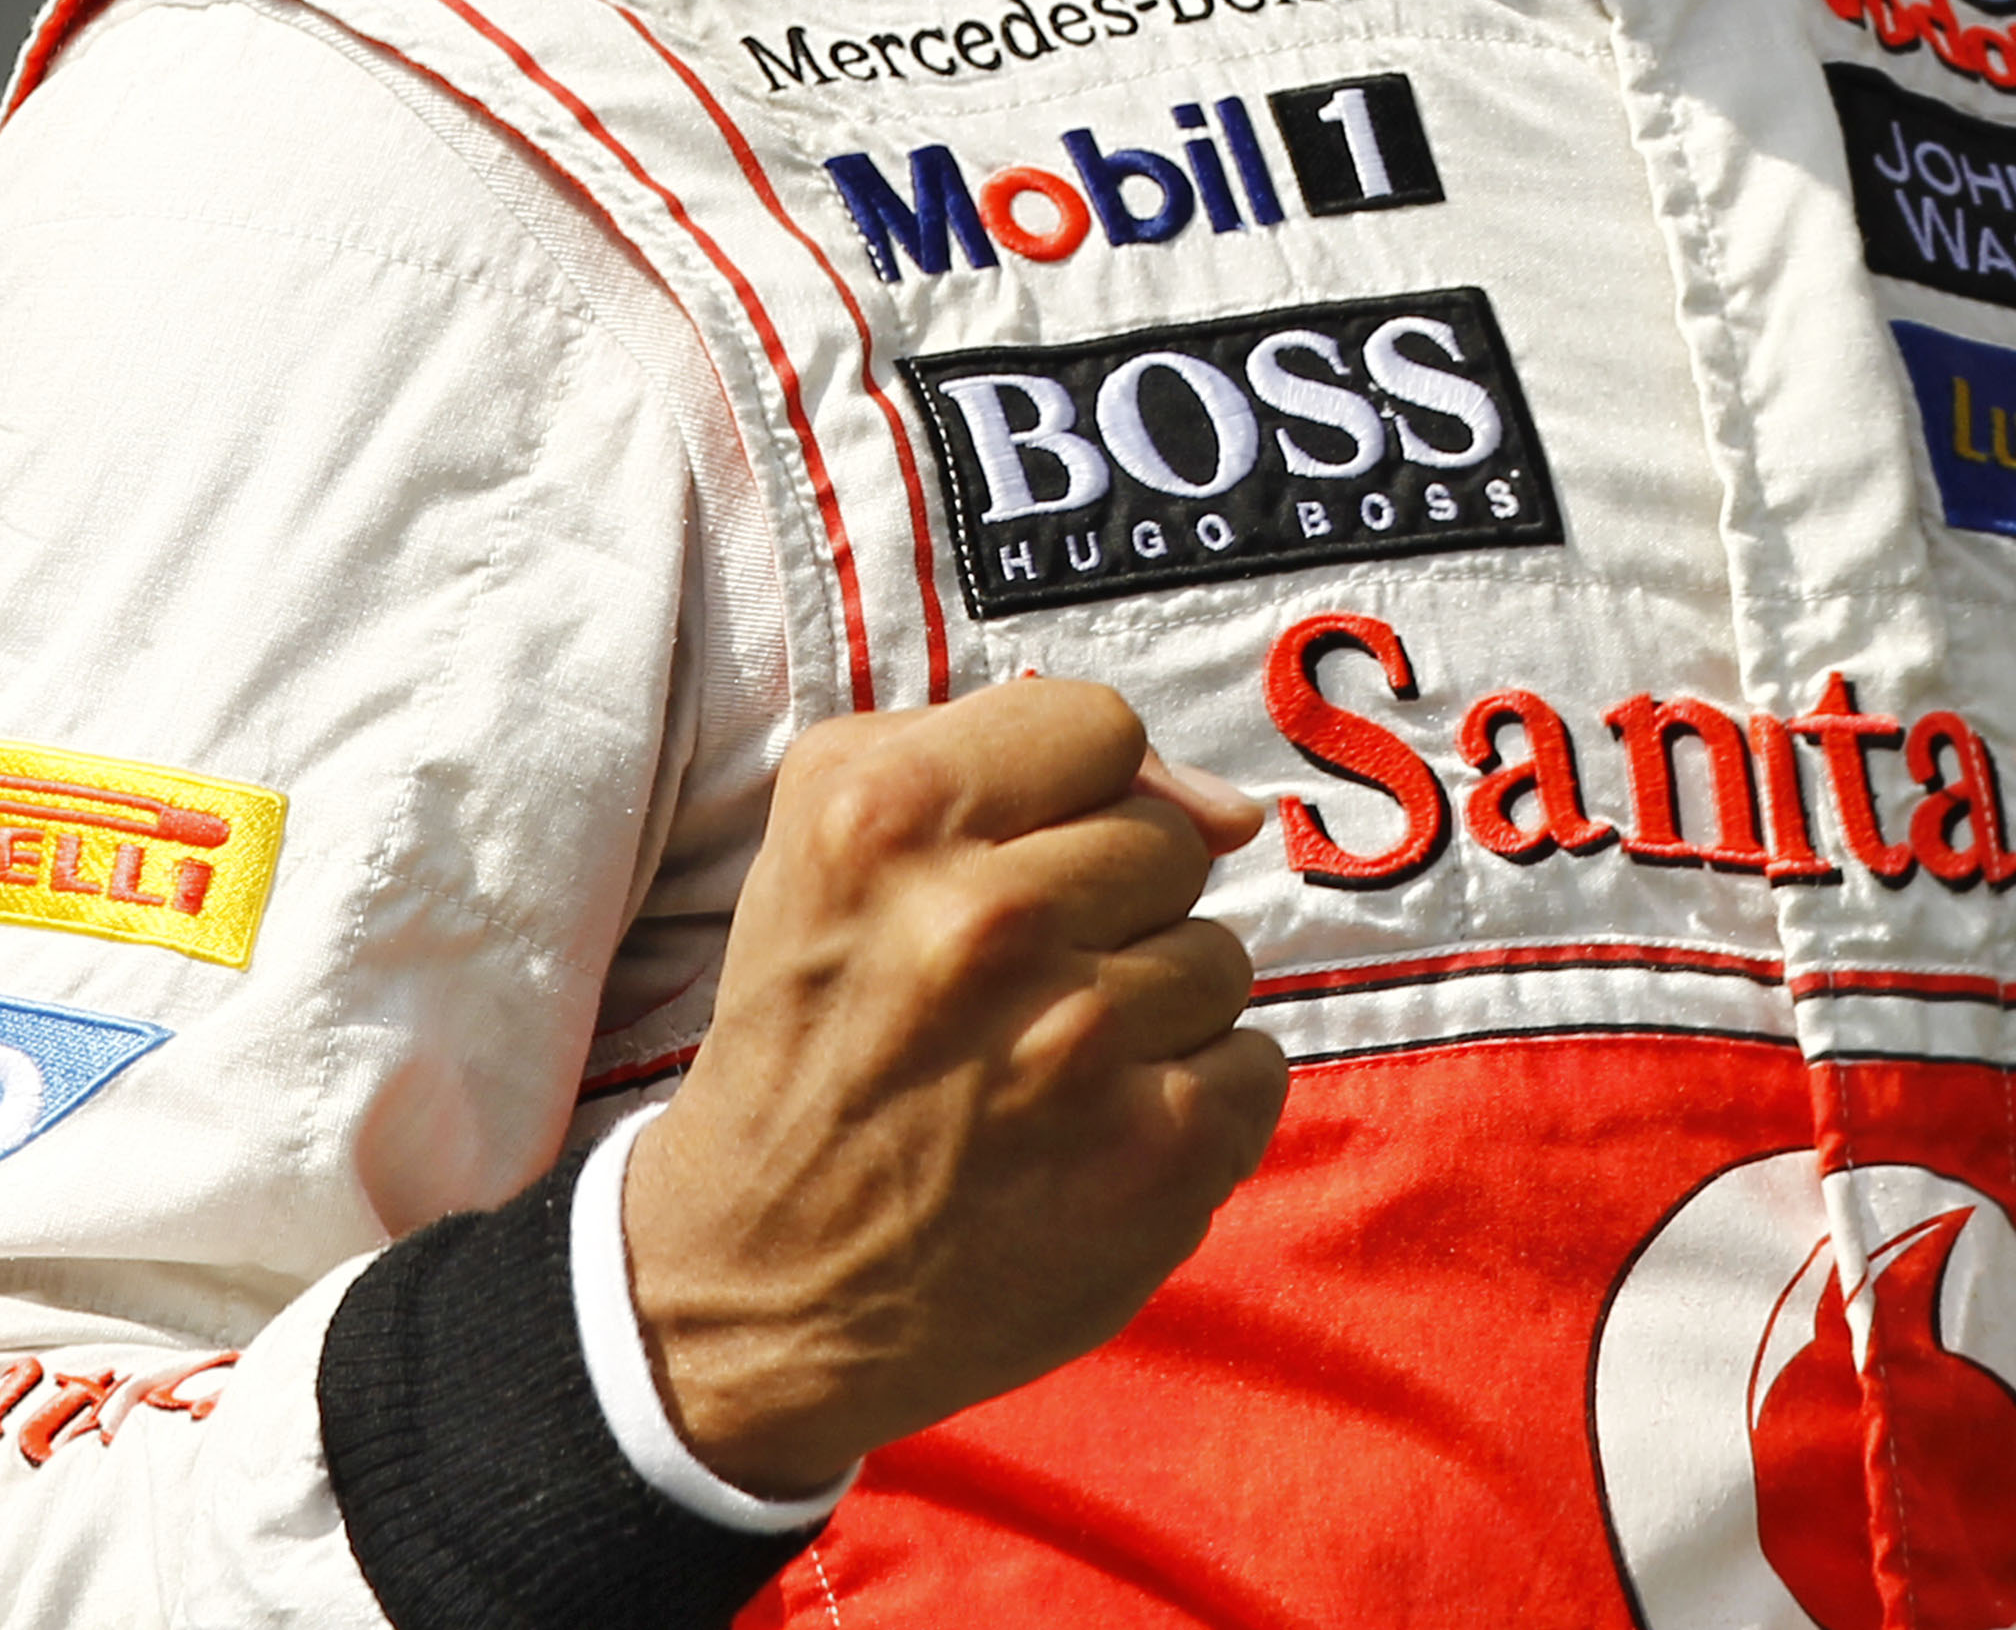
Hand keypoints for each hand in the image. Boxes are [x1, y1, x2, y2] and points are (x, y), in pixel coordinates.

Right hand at [620, 676, 1285, 1491]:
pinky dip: (1192, 1104)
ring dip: (1151, 1009)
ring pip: (1218, 956)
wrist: (761, 1288)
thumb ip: (1016, 749)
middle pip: (1170, 842)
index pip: (1102, 727)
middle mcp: (984, 923)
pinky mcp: (1153, 1159)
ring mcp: (1079, 1047)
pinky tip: (1092, 1138)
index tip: (1015, 866)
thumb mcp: (831, 836)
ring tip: (1043, 1069)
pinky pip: (1254, 1067)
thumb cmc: (813, 1031)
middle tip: (1011, 990)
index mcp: (886, 818)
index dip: (1075, 795)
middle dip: (1110, 906)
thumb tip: (1231, 808)